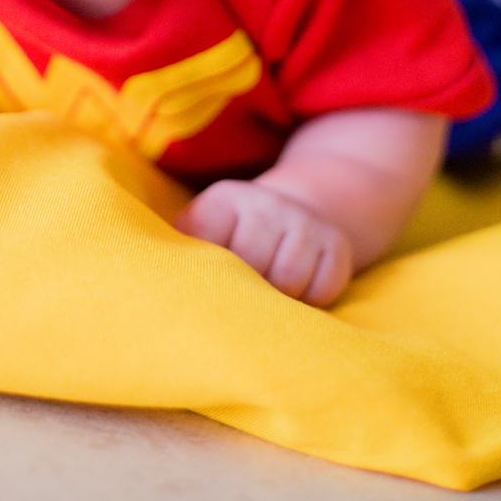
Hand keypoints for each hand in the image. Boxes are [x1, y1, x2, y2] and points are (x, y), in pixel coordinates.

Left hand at [175, 179, 352, 305]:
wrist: (288, 212)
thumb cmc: (230, 237)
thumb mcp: (199, 233)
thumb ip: (181, 253)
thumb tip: (164, 291)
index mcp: (223, 200)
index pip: (210, 249)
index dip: (210, 277)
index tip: (209, 282)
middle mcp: (266, 203)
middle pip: (253, 268)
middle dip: (246, 290)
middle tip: (241, 292)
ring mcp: (304, 221)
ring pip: (289, 283)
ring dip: (279, 300)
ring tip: (268, 290)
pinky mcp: (336, 243)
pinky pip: (324, 290)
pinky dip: (311, 300)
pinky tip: (298, 288)